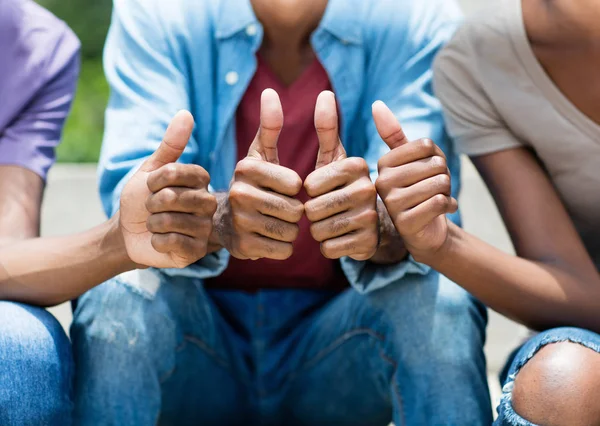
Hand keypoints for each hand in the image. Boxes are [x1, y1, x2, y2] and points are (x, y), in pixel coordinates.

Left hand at [119, 111, 216, 268]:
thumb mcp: (151, 170)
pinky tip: (159, 241)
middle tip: (152, 208)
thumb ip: (171, 145)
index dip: (157, 180)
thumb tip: (186, 113)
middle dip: (153, 203)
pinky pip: (174, 242)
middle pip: (176, 198)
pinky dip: (157, 240)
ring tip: (155, 225)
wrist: (128, 233)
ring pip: (173, 220)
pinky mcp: (196, 251)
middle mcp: (208, 203)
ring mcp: (204, 228)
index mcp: (200, 181)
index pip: (179, 172)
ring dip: (153, 223)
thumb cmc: (141, 199)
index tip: (151, 185)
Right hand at [221, 89, 303, 259]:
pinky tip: (269, 238)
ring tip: (274, 222)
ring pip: (291, 232)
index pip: (295, 184)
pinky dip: (283, 247)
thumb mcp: (261, 154)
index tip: (283, 188)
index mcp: (246, 168)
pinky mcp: (243, 248)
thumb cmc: (254, 184)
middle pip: (294, 210)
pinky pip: (284, 250)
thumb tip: (270, 91)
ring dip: (290, 229)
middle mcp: (239, 194)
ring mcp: (239, 223)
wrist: (225, 221)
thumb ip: (270, 125)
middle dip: (294, 212)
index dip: (295, 189)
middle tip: (280, 209)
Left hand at [304, 91, 378, 260]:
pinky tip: (340, 238)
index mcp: (358, 165)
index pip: (310, 184)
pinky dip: (328, 246)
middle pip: (313, 209)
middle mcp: (368, 190)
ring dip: (318, 230)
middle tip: (326, 209)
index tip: (322, 189)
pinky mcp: (368, 244)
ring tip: (333, 222)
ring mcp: (370, 218)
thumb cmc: (343, 187)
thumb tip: (325, 93)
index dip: (309, 190)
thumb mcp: (335, 158)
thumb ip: (328, 127)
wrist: (372, 225)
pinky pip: (328, 248)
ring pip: (318, 230)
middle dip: (312, 213)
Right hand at [373, 101, 456, 259]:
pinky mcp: (405, 223)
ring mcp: (392, 204)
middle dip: (444, 177)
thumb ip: (393, 134)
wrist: (425, 230)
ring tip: (437, 199)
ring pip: (439, 183)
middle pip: (436, 164)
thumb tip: (376, 105)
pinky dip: (448, 206)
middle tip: (434, 189)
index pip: (427, 145)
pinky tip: (441, 211)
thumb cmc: (419, 190)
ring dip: (447, 192)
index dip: (437, 157)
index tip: (428, 171)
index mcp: (383, 164)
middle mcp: (382, 183)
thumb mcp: (410, 160)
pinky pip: (438, 203)